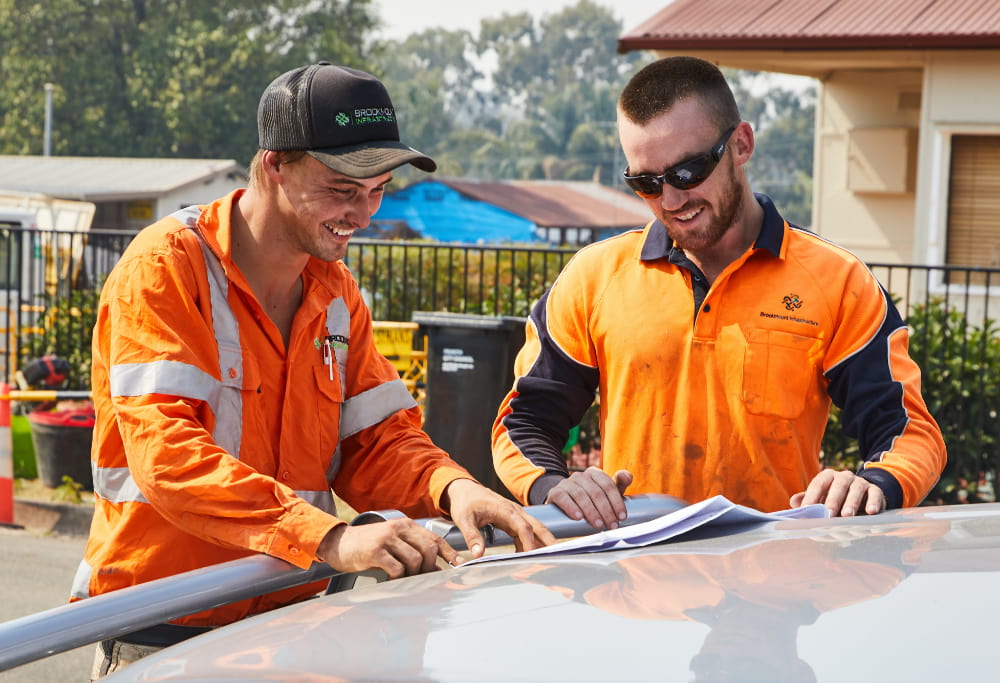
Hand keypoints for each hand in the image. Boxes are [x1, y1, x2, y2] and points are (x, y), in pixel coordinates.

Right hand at [317, 519, 459, 578]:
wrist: (338, 543)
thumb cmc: (368, 546)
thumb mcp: (393, 544)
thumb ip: (413, 551)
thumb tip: (437, 569)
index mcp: (405, 525)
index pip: (435, 538)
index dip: (449, 553)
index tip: (459, 566)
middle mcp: (398, 528)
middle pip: (428, 549)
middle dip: (430, 568)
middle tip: (422, 579)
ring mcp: (387, 538)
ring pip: (415, 560)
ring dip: (413, 575)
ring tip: (404, 580)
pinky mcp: (375, 551)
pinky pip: (397, 568)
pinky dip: (398, 579)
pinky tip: (391, 581)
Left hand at [442, 478, 556, 556]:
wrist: (464, 489)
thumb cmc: (465, 502)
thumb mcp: (463, 519)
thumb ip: (472, 536)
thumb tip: (478, 554)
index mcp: (505, 510)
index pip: (523, 527)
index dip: (529, 542)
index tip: (532, 556)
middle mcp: (514, 512)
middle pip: (537, 526)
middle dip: (548, 540)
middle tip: (559, 555)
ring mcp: (515, 515)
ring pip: (535, 529)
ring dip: (543, 542)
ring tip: (551, 559)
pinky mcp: (512, 520)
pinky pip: (526, 532)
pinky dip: (531, 543)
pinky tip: (529, 556)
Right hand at [545, 466, 632, 529]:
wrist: (564, 504)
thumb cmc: (590, 499)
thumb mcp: (605, 493)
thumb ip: (619, 484)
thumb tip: (628, 476)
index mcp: (594, 473)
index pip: (608, 485)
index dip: (616, 501)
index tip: (622, 517)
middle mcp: (580, 475)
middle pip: (596, 492)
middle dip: (606, 511)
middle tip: (611, 526)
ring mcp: (566, 483)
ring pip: (581, 495)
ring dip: (591, 512)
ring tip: (598, 525)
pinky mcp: (555, 492)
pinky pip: (562, 497)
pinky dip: (571, 507)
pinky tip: (578, 517)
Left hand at [790, 468, 885, 516]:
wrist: (862, 494)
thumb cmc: (835, 498)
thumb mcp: (821, 497)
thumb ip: (808, 500)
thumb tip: (793, 503)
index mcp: (828, 476)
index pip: (818, 484)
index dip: (812, 496)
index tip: (807, 509)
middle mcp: (844, 476)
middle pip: (838, 486)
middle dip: (833, 500)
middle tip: (828, 514)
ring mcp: (860, 482)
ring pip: (856, 489)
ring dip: (852, 503)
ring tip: (847, 516)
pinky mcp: (875, 490)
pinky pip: (875, 494)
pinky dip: (873, 502)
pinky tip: (871, 512)